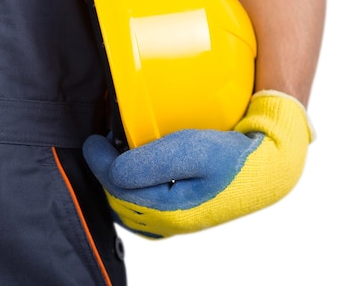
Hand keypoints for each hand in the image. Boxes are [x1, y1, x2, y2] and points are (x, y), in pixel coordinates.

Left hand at [83, 90, 313, 238]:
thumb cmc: (232, 156)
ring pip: (130, 206)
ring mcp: (176, 220)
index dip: (99, 162)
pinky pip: (146, 207)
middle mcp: (168, 222)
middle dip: (106, 173)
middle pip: (120, 200)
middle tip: (103, 145)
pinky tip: (138, 175)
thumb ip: (148, 163)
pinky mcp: (183, 212)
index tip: (92, 140)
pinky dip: (134, 191)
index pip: (117, 188)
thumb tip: (111, 169)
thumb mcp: (190, 150)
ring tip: (118, 157)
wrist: (269, 166)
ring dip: (118, 183)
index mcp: (167, 212)